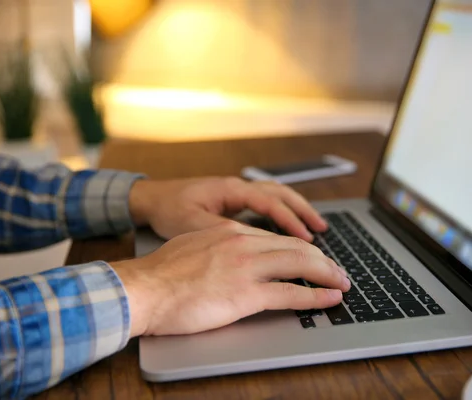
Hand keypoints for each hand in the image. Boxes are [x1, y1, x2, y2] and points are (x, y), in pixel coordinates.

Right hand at [112, 220, 349, 336]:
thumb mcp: (194, 246)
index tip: (313, 258)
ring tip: (342, 283)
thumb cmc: (161, 273)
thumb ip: (218, 247)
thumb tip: (230, 256)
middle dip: (322, 260)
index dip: (301, 249)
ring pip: (300, 264)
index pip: (277, 238)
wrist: (143, 288)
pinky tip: (329, 299)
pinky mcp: (245, 294)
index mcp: (231, 232)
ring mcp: (246, 268)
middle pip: (296, 247)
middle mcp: (243, 243)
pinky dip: (315, 296)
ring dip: (327, 274)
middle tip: (337, 271)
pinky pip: (291, 293)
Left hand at [129, 177, 326, 240]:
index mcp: (230, 190)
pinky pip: (266, 205)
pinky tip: (289, 230)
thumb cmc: (168, 210)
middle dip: (304, 212)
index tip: (308, 240)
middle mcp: (238, 188)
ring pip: (276, 197)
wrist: (149, 200)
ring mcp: (237, 193)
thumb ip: (224, 232)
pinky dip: (282, 215)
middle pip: (281, 194)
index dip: (291, 221)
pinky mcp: (233, 202)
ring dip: (297, 211)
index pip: (271, 203)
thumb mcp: (192, 224)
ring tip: (316, 229)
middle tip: (322, 231)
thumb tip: (254, 245)